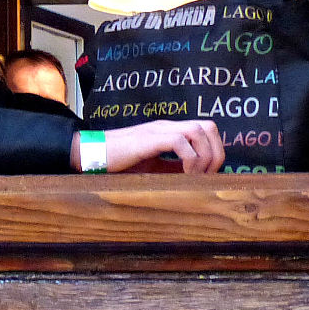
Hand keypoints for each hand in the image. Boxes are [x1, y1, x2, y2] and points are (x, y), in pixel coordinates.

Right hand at [101, 119, 224, 174]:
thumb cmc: (119, 163)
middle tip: (207, 175)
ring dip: (204, 156)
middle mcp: (168, 126)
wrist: (92, 155)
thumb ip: (172, 170)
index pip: (207, 130)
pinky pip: (180, 142)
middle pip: (209, 126)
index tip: (209, 175)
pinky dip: (189, 159)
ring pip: (198, 130)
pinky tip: (183, 175)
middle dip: (216, 152)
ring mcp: (158, 130)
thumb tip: (196, 182)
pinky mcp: (149, 139)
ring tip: (194, 176)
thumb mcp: (153, 168)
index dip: (215, 152)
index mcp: (170, 132)